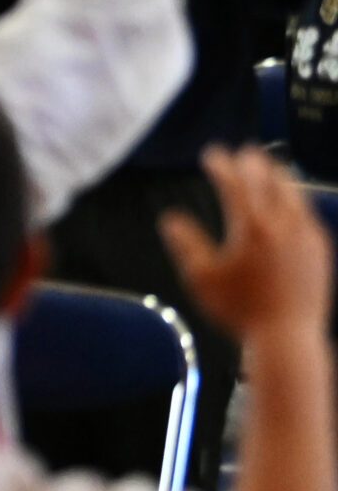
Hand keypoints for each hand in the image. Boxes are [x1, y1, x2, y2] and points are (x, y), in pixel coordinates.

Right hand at [160, 146, 331, 346]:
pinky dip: (296, 201)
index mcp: (250, 227)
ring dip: (279, 176)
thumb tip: (169, 219)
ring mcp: (305, 236)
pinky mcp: (320, 250)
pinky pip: (308, 214)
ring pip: (294, 193)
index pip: (234, 183)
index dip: (221, 164)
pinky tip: (292, 203)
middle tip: (243, 151)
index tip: (211, 154)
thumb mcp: (201, 279)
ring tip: (270, 168)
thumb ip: (185, 244)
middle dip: (253, 162)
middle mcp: (281, 225)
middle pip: (269, 180)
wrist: (288, 338)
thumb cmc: (240, 310)